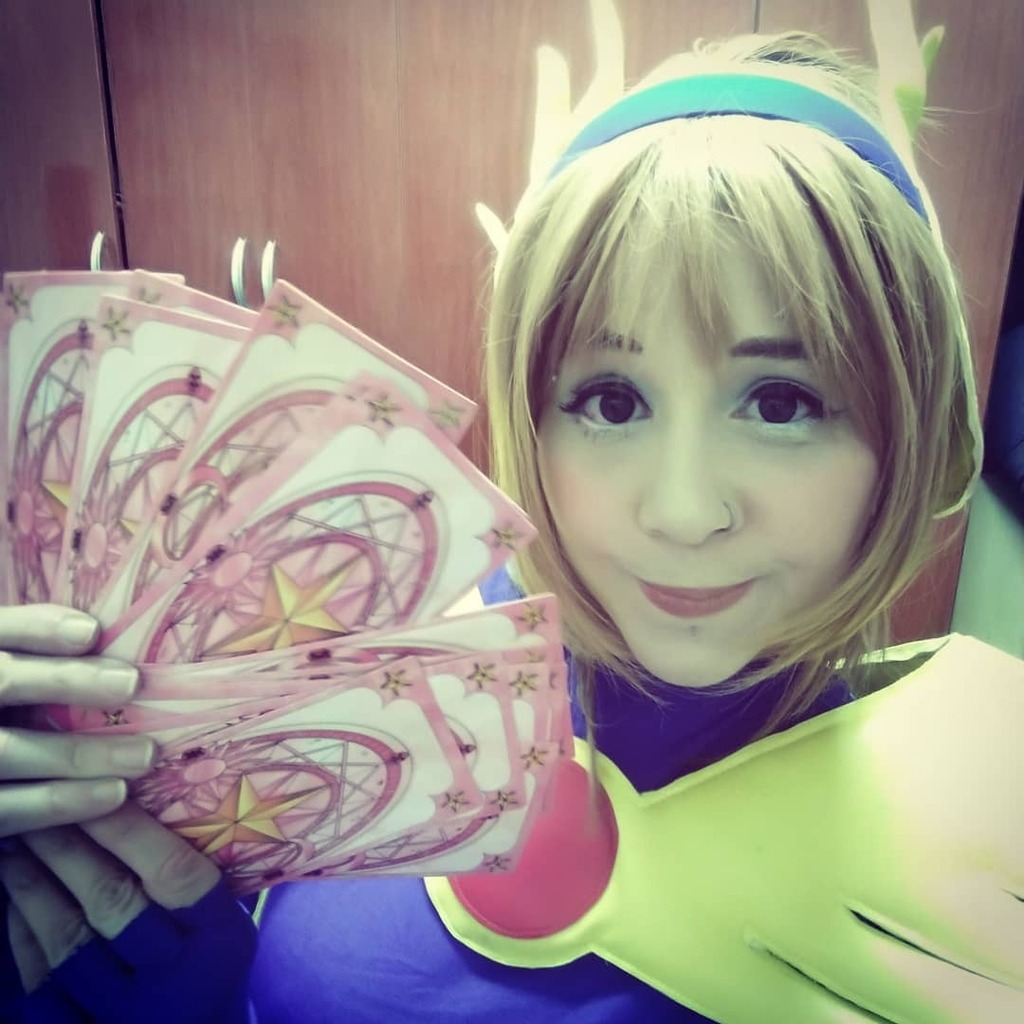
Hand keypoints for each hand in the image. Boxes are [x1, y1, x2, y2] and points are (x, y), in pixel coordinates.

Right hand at [0, 604, 156, 836]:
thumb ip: (39, 656)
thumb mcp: (20, 680)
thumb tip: (101, 635)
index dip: (36, 628)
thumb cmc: (20, 714)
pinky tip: (114, 795)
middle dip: (66, 680)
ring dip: (78, 754)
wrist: (4, 773)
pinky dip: (60, 804)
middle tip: (132, 683)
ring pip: (8, 752)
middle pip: (3, 682)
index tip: (91, 631)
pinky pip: (8, 810)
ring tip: (145, 754)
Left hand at [1, 802, 255, 1021]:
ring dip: (35, 881)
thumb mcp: (225, 927)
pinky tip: (16, 894)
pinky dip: (24, 931)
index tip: (102, 786)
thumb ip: (197, 878)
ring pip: (67, 937)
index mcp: (220, 943)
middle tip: (43, 803)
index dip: (133, 830)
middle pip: (112, 901)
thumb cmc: (209, 972)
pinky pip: (38, 979)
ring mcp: (121, 1016)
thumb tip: (154, 800)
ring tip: (18, 838)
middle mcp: (174, 982)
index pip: (175, 874)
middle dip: (70, 845)